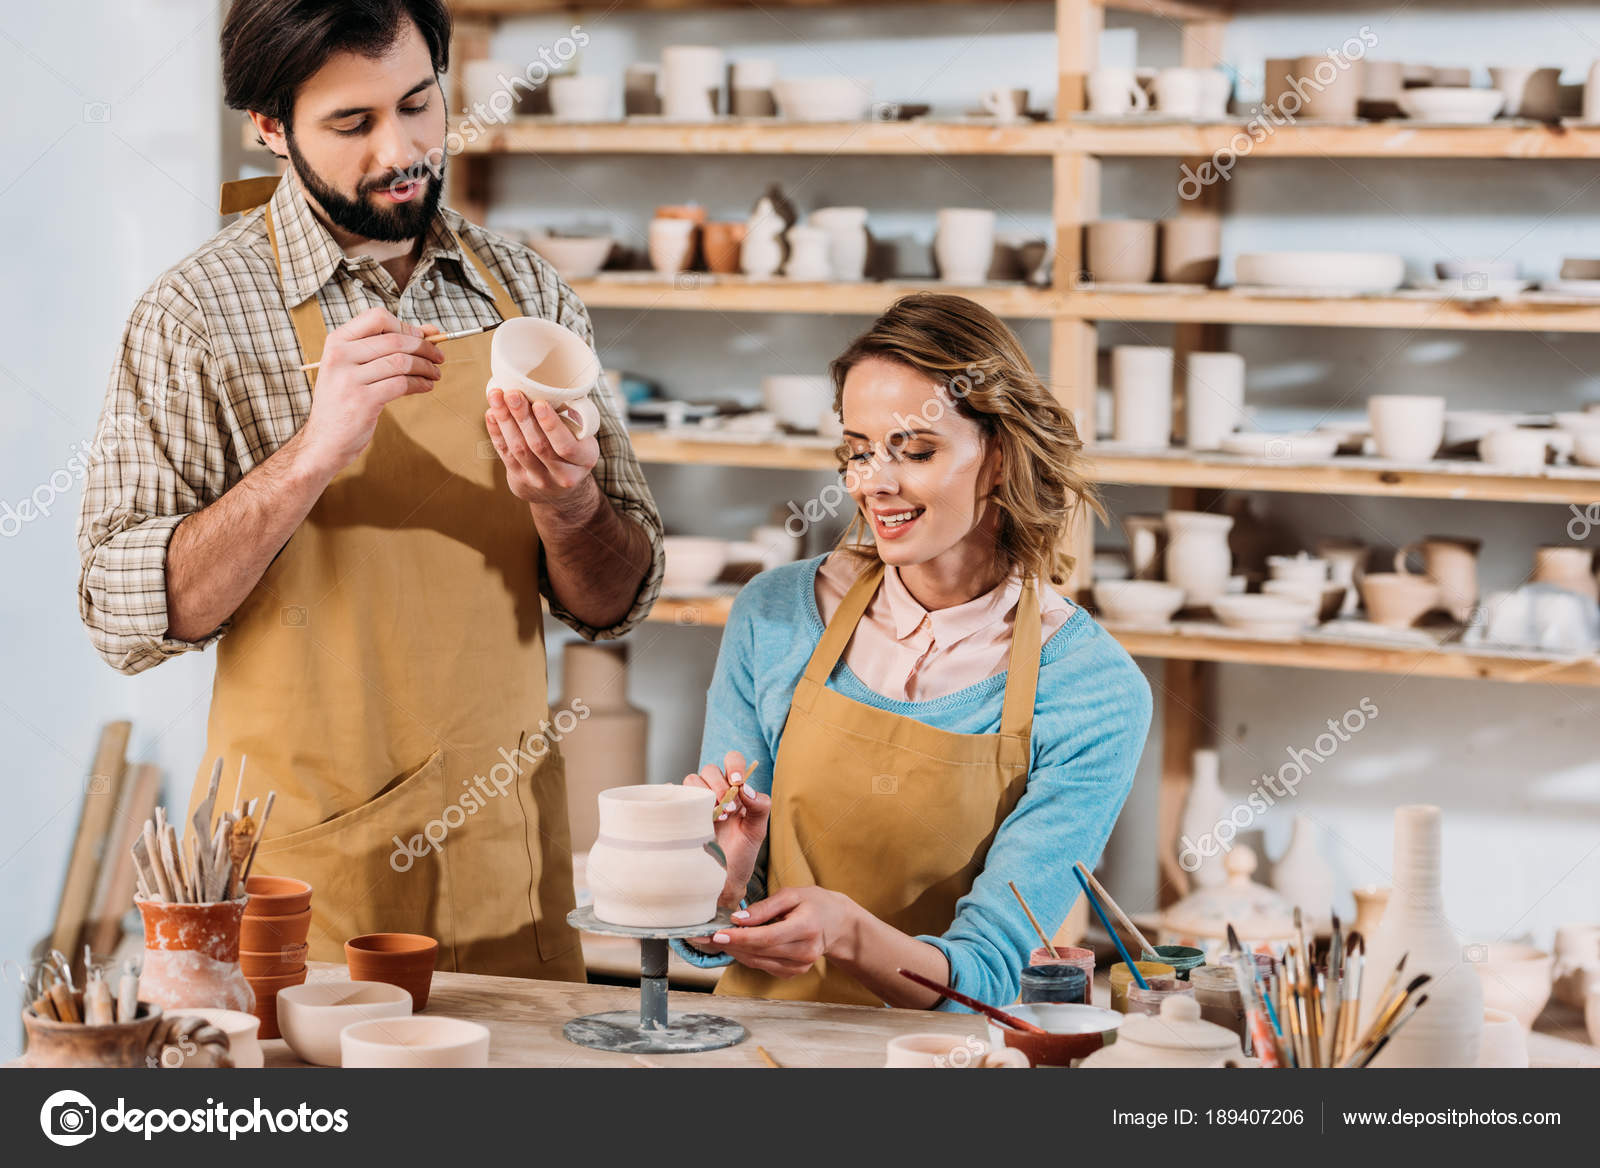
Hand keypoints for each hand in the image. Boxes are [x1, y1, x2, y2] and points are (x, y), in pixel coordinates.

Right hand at [296, 307, 443, 476]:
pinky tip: (426, 386)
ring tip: (435, 373)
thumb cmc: (344, 401)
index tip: (421, 338)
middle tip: (439, 357)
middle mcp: (340, 356)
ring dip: (426, 367)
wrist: (324, 441)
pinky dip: (420, 384)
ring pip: (401, 362)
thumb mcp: (355, 368)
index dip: (405, 326)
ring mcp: (349, 379)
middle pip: (395, 340)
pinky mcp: (363, 401)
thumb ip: (387, 347)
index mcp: (337, 342)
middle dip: (424, 348)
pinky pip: (402, 384)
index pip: (377, 317)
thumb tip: (430, 331)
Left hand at [485, 387, 598, 504]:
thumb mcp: (583, 437)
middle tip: (512, 394)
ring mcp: (540, 480)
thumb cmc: (573, 450)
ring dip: (505, 421)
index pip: (566, 446)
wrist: (562, 490)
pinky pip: (505, 455)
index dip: (551, 425)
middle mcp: (563, 474)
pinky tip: (492, 414)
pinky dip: (497, 432)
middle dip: (523, 417)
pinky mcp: (520, 481)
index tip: (540, 403)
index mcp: (584, 459)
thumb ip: (574, 415)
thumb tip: (555, 379)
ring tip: (497, 397)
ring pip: (518, 449)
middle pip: (539, 446)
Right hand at [682, 751, 769, 908]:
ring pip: (690, 779)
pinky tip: (684, 811)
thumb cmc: (741, 853)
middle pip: (709, 770)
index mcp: (734, 789)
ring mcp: (694, 802)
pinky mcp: (678, 814)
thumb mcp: (756, 830)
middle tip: (729, 810)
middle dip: (719, 785)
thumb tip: (746, 788)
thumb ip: (759, 806)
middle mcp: (713, 791)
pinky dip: (674, 796)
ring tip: (716, 819)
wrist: (722, 879)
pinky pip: (670, 795)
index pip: (732, 761)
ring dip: (703, 793)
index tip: (738, 782)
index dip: (734, 765)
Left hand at [696, 886, 858, 978]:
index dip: (740, 938)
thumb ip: (764, 907)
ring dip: (736, 951)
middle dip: (731, 944)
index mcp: (806, 928)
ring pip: (759, 962)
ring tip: (720, 938)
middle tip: (708, 935)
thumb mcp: (792, 894)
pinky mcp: (795, 972)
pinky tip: (740, 946)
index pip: (767, 937)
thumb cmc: (814, 904)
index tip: (718, 934)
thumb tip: (738, 919)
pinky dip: (749, 956)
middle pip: (760, 951)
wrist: (838, 924)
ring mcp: (801, 965)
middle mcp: (805, 951)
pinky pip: (764, 966)